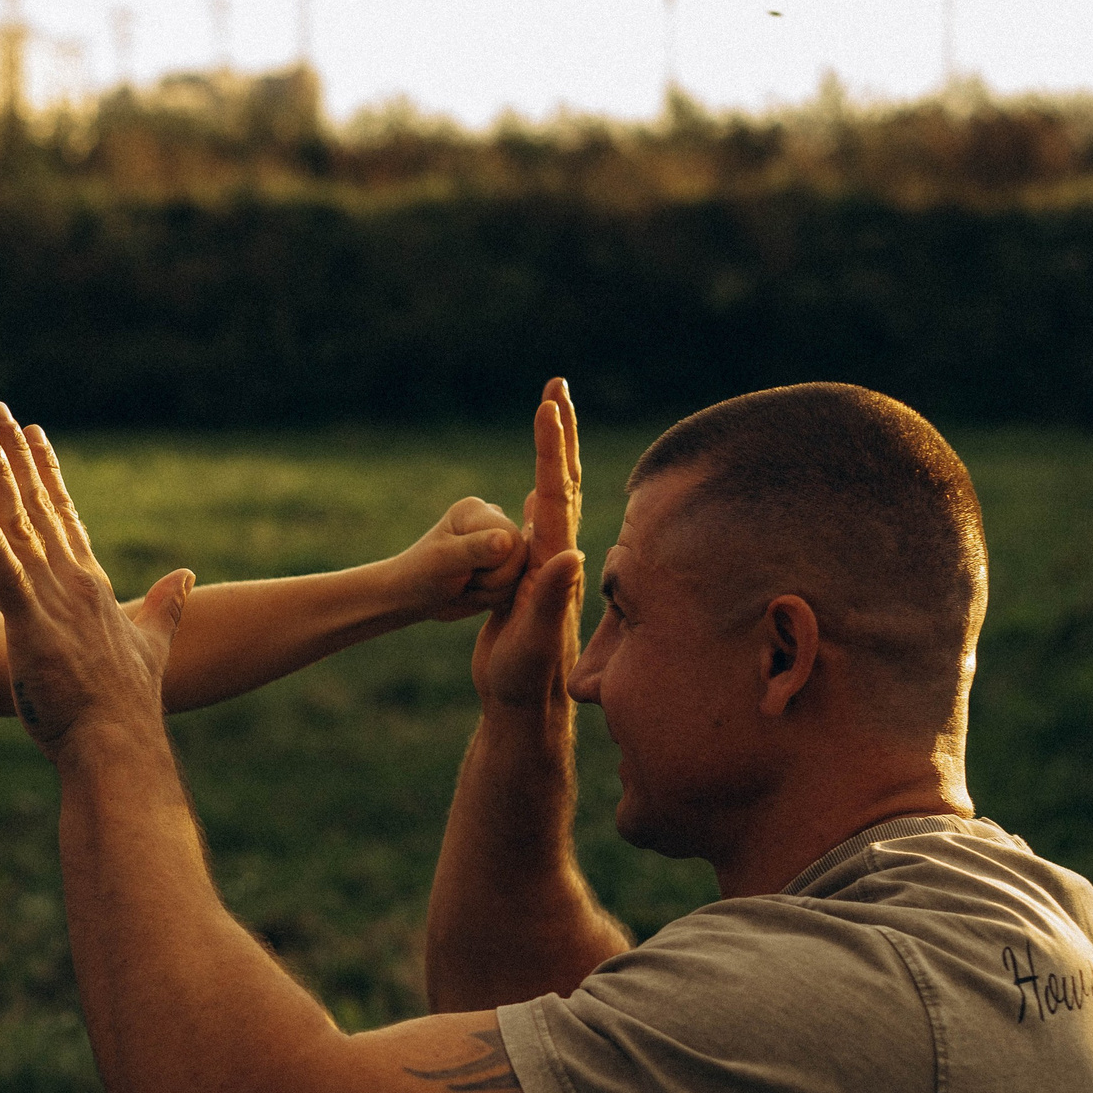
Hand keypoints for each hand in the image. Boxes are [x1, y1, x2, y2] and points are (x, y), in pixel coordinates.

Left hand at [0, 403, 191, 760]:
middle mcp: (73, 580)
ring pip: (18, 526)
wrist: (120, 742)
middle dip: (13, 455)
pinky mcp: (34, 624)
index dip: (44, 471)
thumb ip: (165, 605)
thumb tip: (186, 576)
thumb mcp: (151, 644)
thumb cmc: (128, 702)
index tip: (31, 432)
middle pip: (36, 505)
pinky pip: (5, 574)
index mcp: (90, 583)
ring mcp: (53, 599)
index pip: (63, 513)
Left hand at [391, 496, 525, 622]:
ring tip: (465, 586)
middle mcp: (495, 523)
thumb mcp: (443, 561)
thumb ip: (474, 548)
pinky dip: (496, 599)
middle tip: (464, 581)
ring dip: (491, 593)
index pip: (512, 540)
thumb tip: (506, 540)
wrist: (412, 597)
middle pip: (522, 559)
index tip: (464, 571)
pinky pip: (518, 588)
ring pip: (521, 577)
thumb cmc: (421, 575)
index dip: (495, 567)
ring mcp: (502, 546)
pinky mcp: (505, 567)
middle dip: (493, 582)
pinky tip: (474, 593)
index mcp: (478, 511)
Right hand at [470, 378, 587, 709]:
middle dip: (559, 434)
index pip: (554, 494)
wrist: (526, 706)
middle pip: (561, 482)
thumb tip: (568, 555)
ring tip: (552, 416)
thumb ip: (549, 600)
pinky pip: (543, 523)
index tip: (547, 404)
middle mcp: (559, 556)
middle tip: (556, 386)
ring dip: (552, 453)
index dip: (550, 448)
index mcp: (555, 563)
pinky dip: (541, 491)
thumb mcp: (533, 642)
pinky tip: (541, 487)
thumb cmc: (524, 681)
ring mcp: (550, 565)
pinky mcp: (538, 578)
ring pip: (554, 496)